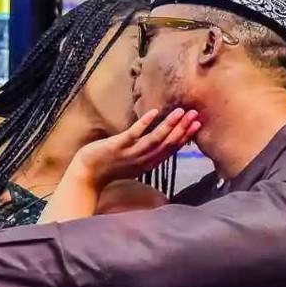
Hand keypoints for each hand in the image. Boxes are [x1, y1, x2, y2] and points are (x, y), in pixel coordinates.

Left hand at [71, 108, 199, 188]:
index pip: (172, 149)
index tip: (198, 125)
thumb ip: (147, 152)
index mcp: (149, 163)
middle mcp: (143, 160)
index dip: (186, 137)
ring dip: (169, 125)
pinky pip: (134, 134)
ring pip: (155, 139)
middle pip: (167, 144)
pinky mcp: (118, 146)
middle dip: (183, 129)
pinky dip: (145, 123)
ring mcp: (131, 153)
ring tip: (180, 112)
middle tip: (195, 114)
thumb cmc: (110, 166)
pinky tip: (154, 112)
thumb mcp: (134, 162)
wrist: (88, 174)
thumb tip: (160, 139)